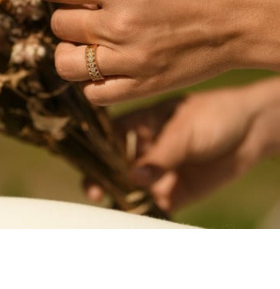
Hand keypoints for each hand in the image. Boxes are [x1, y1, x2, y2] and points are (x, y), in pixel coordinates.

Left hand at [36, 0, 279, 104]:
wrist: (240, 20)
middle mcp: (119, 25)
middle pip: (58, 25)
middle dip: (66, 15)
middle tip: (84, 14)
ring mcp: (129, 60)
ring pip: (65, 63)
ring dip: (70, 51)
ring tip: (88, 44)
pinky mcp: (142, 87)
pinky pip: (93, 94)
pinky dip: (93, 81)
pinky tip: (106, 67)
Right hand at [85, 77, 279, 211]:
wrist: (250, 132)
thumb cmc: (212, 116)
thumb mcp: (183, 129)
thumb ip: (160, 154)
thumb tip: (133, 177)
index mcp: (140, 123)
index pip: (108, 134)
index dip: (93, 147)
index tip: (81, 160)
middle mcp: (144, 148)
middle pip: (112, 164)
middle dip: (100, 176)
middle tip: (93, 189)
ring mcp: (156, 171)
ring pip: (127, 187)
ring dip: (115, 195)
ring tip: (107, 202)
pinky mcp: (171, 193)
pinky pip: (149, 205)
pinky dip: (139, 211)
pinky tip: (131, 214)